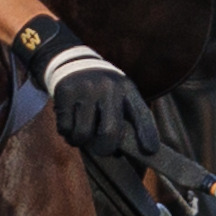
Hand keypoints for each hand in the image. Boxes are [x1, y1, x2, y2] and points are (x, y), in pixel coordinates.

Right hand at [15, 14, 160, 161]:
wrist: (72, 62)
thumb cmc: (102, 90)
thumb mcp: (120, 95)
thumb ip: (127, 118)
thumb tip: (129, 152)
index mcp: (127, 89)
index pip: (141, 113)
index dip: (147, 134)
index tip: (149, 151)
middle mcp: (109, 87)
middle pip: (109, 132)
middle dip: (105, 148)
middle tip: (102, 149)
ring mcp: (86, 89)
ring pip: (83, 134)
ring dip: (81, 141)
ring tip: (82, 132)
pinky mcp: (66, 93)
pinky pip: (65, 128)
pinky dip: (67, 134)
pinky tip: (71, 123)